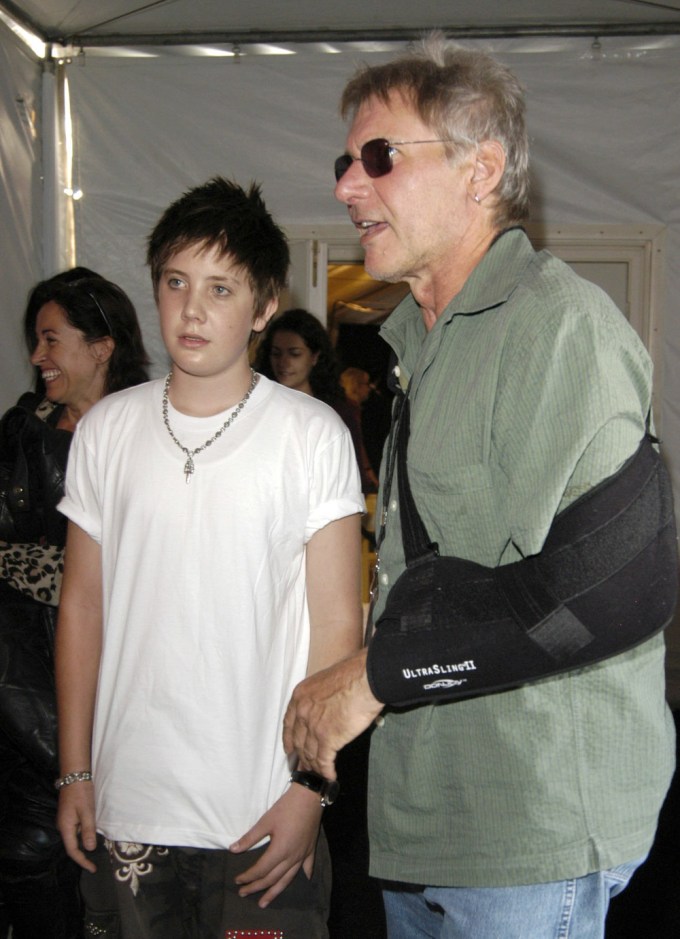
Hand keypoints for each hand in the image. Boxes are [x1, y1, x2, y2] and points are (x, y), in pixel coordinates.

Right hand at [57, 781, 97, 872]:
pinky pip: (76, 830)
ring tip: (96, 851)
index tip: (92, 869)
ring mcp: (66, 821)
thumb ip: (88, 830)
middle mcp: (63, 827)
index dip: (82, 861)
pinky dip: (84, 835)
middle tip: (96, 862)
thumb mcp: (87, 812)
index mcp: (66, 828)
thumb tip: (90, 848)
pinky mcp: (70, 816)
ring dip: (84, 844)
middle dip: (83, 855)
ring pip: (75, 838)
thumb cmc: (81, 793)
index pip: (72, 851)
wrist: (74, 776)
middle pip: (72, 846)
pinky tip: (92, 834)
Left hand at [229, 783, 322, 907]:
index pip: (261, 869)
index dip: (248, 876)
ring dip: (275, 891)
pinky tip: (305, 879)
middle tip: (244, 893)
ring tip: (265, 902)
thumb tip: (233, 850)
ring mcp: (303, 855)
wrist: (308, 796)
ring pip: (288, 878)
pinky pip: (307, 866)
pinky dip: (304, 874)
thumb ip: (249, 838)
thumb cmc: (285, 808)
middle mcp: (292, 858)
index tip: (237, 880)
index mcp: (280, 851)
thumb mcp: (265, 821)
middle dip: (256, 887)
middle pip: (272, 878)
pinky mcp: (310, 849)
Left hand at [282, 649, 382, 779]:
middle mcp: (302, 712)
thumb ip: (320, 698)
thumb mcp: (326, 682)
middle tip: (305, 766)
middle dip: (301, 756)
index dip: (288, 739)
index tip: (289, 750)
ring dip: (314, 766)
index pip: (288, 723)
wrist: (365, 680)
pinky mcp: (327, 740)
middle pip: (298, 741)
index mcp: (300, 696)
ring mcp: (313, 727)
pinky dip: (326, 771)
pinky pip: (323, 761)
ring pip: (309, 753)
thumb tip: (328, 708)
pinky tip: (330, 777)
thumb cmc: (353, 675)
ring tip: (319, 774)